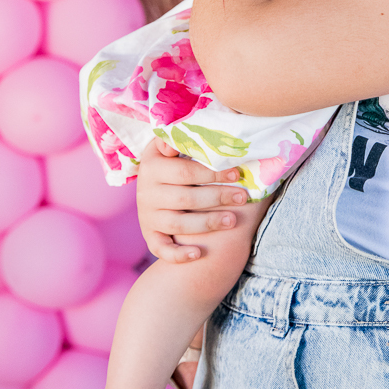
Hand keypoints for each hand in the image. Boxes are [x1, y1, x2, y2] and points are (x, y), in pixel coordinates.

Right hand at [136, 137, 248, 262]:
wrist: (153, 189)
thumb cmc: (172, 162)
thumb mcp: (170, 145)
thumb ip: (180, 137)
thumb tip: (183, 133)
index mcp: (152, 166)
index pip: (185, 172)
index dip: (213, 173)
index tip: (237, 172)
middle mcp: (146, 193)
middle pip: (185, 198)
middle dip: (217, 197)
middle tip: (242, 197)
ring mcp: (148, 216)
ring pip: (178, 224)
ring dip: (207, 223)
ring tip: (233, 220)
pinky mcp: (150, 236)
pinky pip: (161, 249)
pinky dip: (178, 254)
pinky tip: (198, 254)